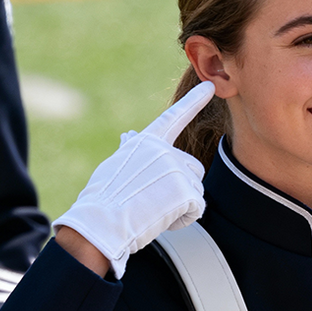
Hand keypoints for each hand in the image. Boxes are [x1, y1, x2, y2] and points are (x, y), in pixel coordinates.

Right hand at [52, 82, 214, 277]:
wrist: (101, 222)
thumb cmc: (102, 199)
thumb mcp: (115, 166)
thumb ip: (132, 151)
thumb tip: (130, 135)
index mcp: (147, 141)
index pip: (173, 117)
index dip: (193, 102)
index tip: (210, 87)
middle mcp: (164, 150)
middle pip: (193, 168)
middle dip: (182, 188)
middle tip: (154, 201)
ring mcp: (176, 168)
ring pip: (196, 190)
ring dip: (180, 205)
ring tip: (153, 210)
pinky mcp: (186, 190)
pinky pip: (196, 209)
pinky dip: (182, 220)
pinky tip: (160, 220)